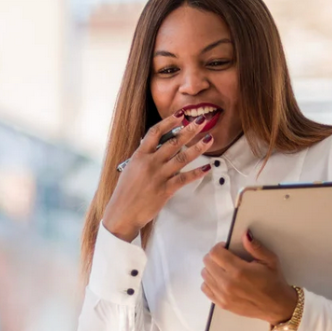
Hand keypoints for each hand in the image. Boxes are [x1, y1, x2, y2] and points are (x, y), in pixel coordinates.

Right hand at [102, 112, 217, 241]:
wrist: (122, 214)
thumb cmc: (124, 193)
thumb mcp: (130, 170)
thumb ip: (143, 158)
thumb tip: (157, 149)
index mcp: (139, 156)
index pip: (155, 133)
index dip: (169, 122)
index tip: (180, 116)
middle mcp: (150, 163)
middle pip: (173, 142)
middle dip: (189, 130)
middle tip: (201, 121)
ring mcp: (158, 176)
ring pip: (182, 158)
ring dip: (198, 148)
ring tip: (209, 139)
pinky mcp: (165, 190)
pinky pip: (184, 178)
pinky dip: (197, 173)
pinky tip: (207, 167)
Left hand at [202, 232, 297, 324]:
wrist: (277, 307)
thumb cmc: (274, 283)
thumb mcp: (270, 261)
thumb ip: (255, 247)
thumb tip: (245, 235)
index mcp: (239, 271)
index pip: (215, 253)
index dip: (219, 247)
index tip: (226, 248)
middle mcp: (228, 284)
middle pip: (207, 262)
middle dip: (214, 256)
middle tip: (225, 257)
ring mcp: (223, 296)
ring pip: (205, 275)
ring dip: (212, 269)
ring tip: (224, 269)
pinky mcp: (222, 304)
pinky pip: (205, 288)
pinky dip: (210, 282)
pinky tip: (220, 280)